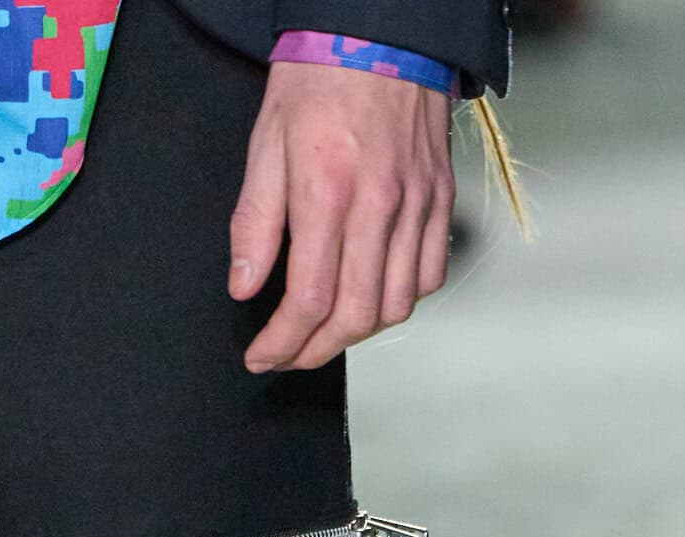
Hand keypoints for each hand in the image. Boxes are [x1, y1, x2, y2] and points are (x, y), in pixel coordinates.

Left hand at [230, 62, 453, 372]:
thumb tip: (244, 286)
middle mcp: (381, 205)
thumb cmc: (319, 79)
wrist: (382, 28)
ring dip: (357, 333)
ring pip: (397, 304)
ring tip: (324, 333)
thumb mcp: (266, 144)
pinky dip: (401, 300)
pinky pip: (430, 274)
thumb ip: (255, 223)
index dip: (283, 343)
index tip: (261, 357)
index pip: (310, 300)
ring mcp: (418, 204)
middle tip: (288, 355)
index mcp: (330, 193)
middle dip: (315, 352)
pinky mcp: (440, 197)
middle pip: (356, 317)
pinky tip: (371, 295)